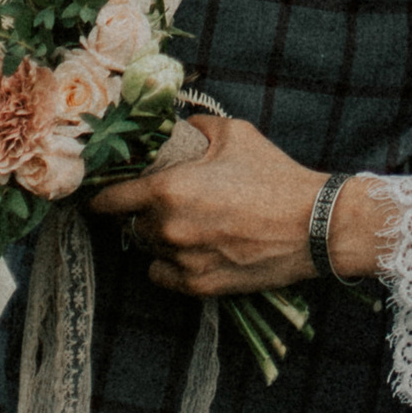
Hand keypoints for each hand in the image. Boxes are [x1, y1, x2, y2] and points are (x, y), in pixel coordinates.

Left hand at [92, 112, 328, 298]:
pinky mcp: (198, 286)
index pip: (111, 199)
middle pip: (133, 223)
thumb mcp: (236, 134)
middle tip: (170, 202)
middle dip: (145, 212)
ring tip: (189, 224)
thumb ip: (196, 128)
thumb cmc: (274, 176)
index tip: (99, 197)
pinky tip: (191, 249)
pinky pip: (162, 275)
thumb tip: (178, 126)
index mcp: (168, 189)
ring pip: (149, 249)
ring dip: (159, 237)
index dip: (102, 197)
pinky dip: (169, 264)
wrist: (312, 225)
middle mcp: (167, 228)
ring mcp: (181, 261)